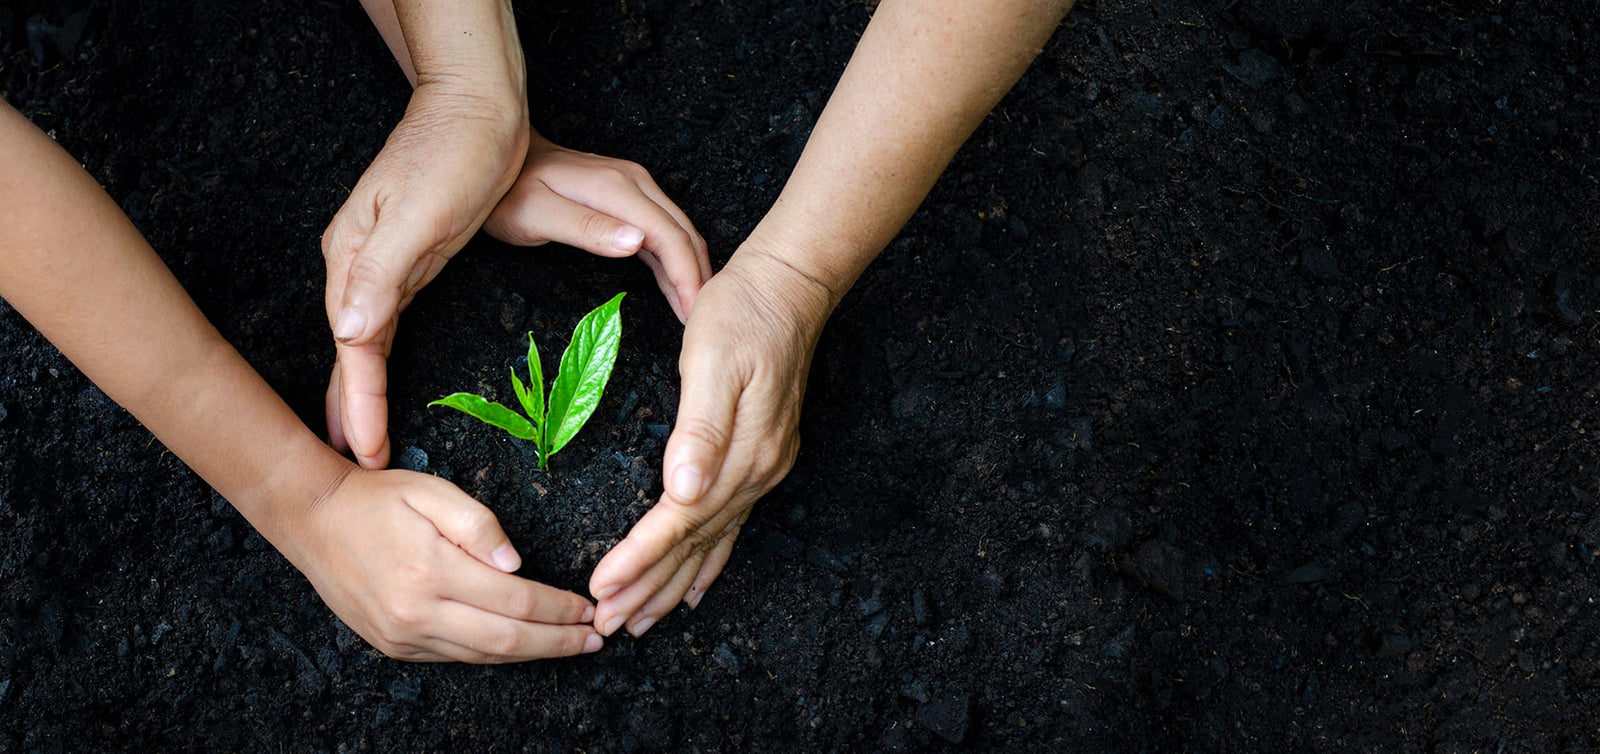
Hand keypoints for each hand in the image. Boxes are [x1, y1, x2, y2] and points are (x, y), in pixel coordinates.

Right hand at [283, 467, 601, 661]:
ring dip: (532, 653)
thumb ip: (480, 525)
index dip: (558, 609)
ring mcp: (403, 636)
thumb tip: (518, 565)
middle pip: (506, 641)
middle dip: (558, 642)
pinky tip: (521, 643)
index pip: (515, 600)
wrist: (313, 519)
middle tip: (596, 638)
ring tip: (570, 644)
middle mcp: (417, 613)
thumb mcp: (432, 492)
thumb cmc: (378, 498)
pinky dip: (494, 653)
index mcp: (431, 572)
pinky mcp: (394, 646)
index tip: (588, 607)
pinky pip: (457, 657)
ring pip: (483, 656)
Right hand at [322, 82, 527, 468]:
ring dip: (361, 389)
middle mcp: (358, 261)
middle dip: (351, 407)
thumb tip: (348, 330)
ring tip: (361, 439)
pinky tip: (378, 379)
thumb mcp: (421, 213)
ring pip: (365, 339)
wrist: (478, 103)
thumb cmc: (457, 151)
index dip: (359, 401)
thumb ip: (381, 272)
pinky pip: (386, 320)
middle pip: (350, 348)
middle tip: (359, 462)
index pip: (353, 346)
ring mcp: (380, 258)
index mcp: (356, 255)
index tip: (365, 450)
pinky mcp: (408, 255)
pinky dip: (379, 359)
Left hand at [483, 130, 710, 321]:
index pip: (670, 236)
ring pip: (678, 232)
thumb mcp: (538, 215)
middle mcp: (634, 182)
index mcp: (618, 189)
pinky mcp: (628, 198)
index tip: (694, 314)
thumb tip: (638, 242)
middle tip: (702, 323)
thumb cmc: (510, 195)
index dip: (688, 277)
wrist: (499, 163)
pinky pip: (662, 231)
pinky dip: (675, 261)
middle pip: (684, 233)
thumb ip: (587, 228)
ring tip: (695, 312)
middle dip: (699, 278)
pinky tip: (677, 286)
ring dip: (691, 271)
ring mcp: (633, 187)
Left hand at [587, 247, 835, 636]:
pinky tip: (695, 587)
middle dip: (648, 587)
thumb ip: (700, 428)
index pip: (680, 521)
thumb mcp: (714, 360)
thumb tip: (683, 490)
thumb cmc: (742, 315)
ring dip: (673, 586)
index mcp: (742, 453)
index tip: (600, 587)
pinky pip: (732, 528)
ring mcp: (764, 470)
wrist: (789, 289)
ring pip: (711, 545)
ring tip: (639, 621)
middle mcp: (757, 472)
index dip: (639, 557)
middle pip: (694, 545)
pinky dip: (709, 563)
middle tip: (604, 624)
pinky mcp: (761, 460)